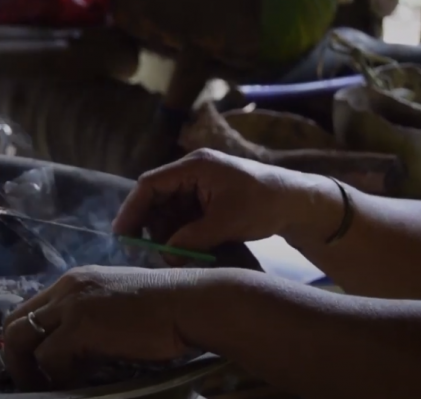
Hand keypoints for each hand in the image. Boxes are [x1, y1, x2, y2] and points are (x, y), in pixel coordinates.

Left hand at [2, 265, 197, 390]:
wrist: (188, 304)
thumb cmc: (165, 308)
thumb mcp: (116, 302)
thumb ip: (90, 315)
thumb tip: (75, 348)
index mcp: (74, 281)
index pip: (29, 309)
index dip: (27, 342)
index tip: (39, 366)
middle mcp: (66, 288)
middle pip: (14, 324)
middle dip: (17, 358)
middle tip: (35, 382)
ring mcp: (71, 305)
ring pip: (20, 340)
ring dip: (29, 371)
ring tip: (50, 387)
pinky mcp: (80, 327)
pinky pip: (48, 358)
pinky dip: (58, 376)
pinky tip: (80, 381)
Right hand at [113, 149, 314, 264]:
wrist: (298, 203)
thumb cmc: (264, 203)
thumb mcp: (226, 222)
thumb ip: (192, 237)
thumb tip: (165, 254)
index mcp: (194, 167)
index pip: (150, 184)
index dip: (132, 209)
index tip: (122, 234)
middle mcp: (191, 173)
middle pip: (155, 198)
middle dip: (149, 225)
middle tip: (147, 252)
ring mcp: (199, 186)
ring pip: (167, 210)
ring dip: (166, 232)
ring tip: (173, 254)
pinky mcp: (206, 199)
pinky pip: (182, 215)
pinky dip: (179, 232)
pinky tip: (185, 248)